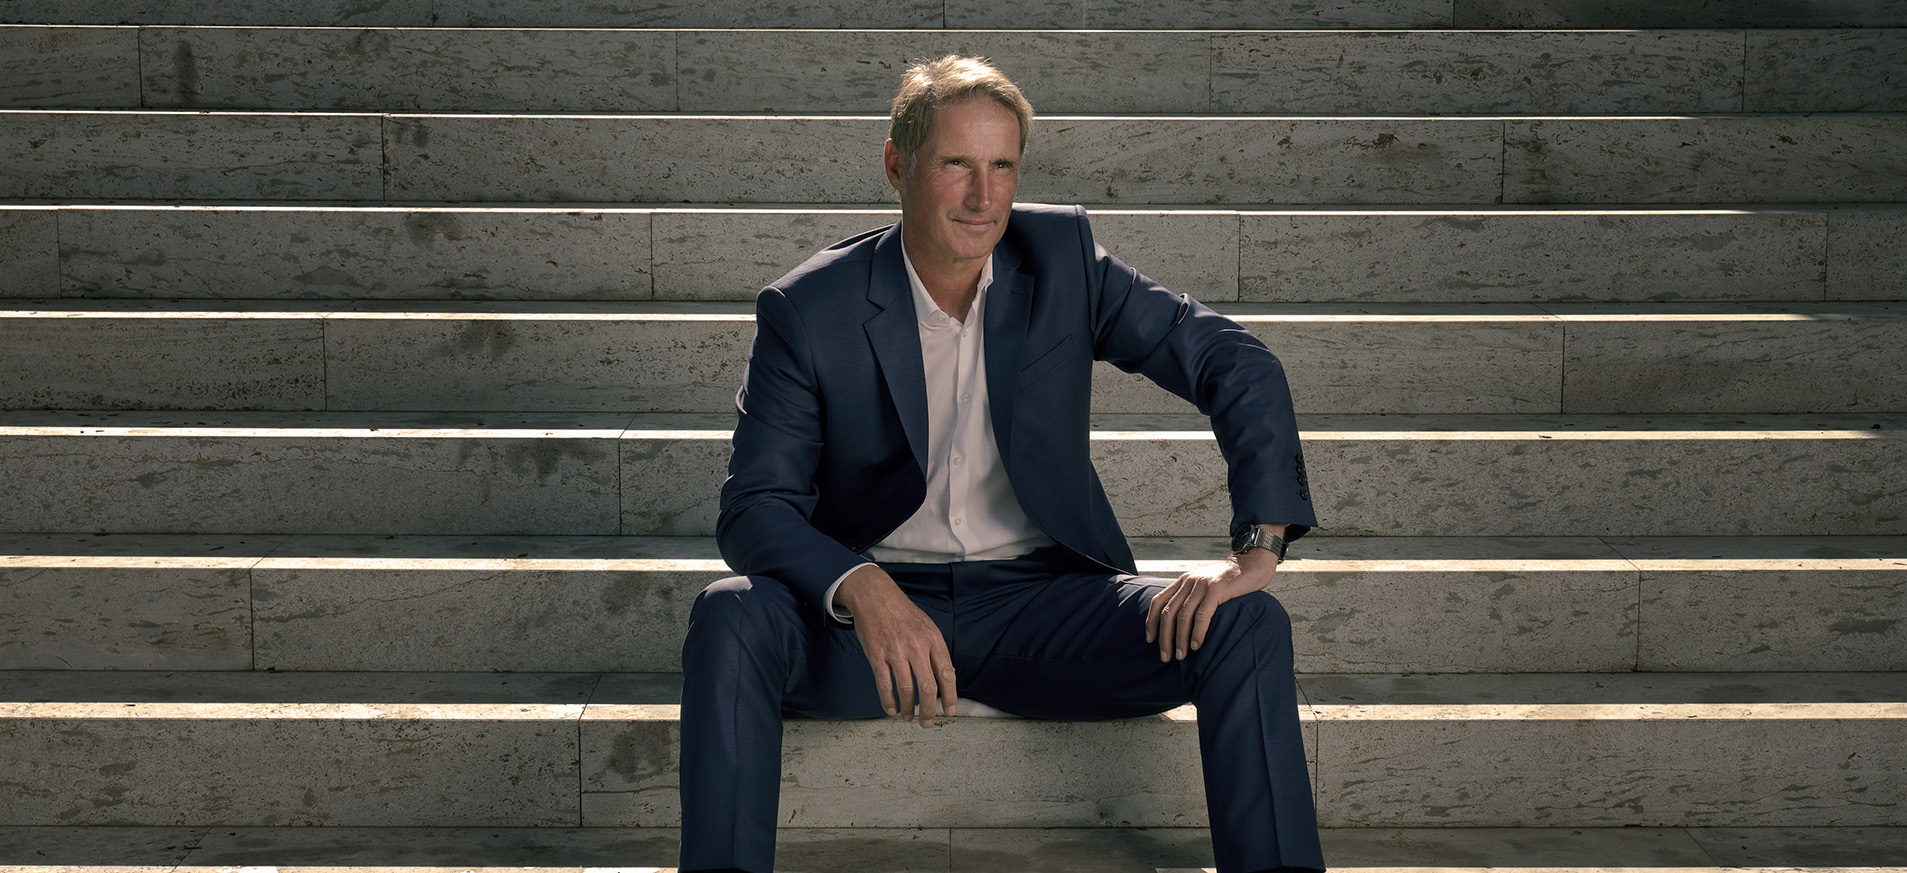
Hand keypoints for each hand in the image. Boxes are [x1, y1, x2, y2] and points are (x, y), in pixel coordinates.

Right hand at [836, 565, 957, 726]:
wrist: (875, 596)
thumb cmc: (903, 614)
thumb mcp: (927, 626)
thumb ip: (936, 651)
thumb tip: (945, 679)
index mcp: (933, 639)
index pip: (947, 674)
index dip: (950, 696)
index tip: (950, 711)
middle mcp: (916, 646)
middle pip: (928, 687)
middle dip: (930, 710)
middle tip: (928, 723)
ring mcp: (895, 651)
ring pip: (907, 689)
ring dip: (909, 709)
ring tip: (909, 717)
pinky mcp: (876, 655)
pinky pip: (884, 684)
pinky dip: (888, 701)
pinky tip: (892, 709)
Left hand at [1145, 532, 1283, 661]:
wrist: (1252, 563)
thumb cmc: (1231, 580)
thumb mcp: (1206, 584)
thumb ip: (1193, 596)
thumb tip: (1182, 622)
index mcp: (1183, 581)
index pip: (1158, 602)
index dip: (1151, 622)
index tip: (1150, 640)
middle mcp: (1189, 582)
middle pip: (1168, 612)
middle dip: (1164, 637)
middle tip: (1165, 657)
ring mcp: (1202, 585)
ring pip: (1182, 616)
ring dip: (1179, 639)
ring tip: (1180, 656)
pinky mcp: (1217, 590)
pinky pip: (1202, 615)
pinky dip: (1197, 632)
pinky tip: (1196, 645)